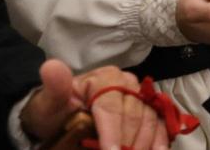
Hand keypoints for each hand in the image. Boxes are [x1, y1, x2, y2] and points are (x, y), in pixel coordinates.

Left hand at [20, 60, 168, 149]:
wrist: (62, 118)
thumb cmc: (56, 112)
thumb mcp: (49, 103)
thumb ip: (54, 88)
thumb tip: (52, 67)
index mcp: (105, 77)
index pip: (111, 108)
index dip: (112, 133)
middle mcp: (128, 83)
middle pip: (133, 115)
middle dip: (128, 142)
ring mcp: (141, 95)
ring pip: (150, 120)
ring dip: (145, 143)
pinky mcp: (149, 108)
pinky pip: (160, 123)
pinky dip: (160, 140)